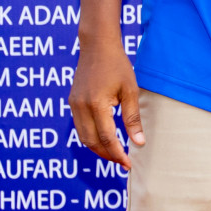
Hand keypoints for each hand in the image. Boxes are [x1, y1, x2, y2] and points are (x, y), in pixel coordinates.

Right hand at [68, 42, 142, 168]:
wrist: (97, 46)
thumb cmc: (117, 66)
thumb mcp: (130, 91)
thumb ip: (132, 118)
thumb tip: (138, 143)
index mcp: (97, 104)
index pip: (106, 138)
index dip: (117, 154)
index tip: (128, 164)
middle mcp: (81, 107)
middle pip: (91, 142)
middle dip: (107, 155)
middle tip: (122, 162)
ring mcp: (74, 105)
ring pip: (83, 137)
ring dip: (98, 148)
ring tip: (114, 154)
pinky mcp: (72, 102)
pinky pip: (80, 127)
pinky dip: (91, 136)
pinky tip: (104, 138)